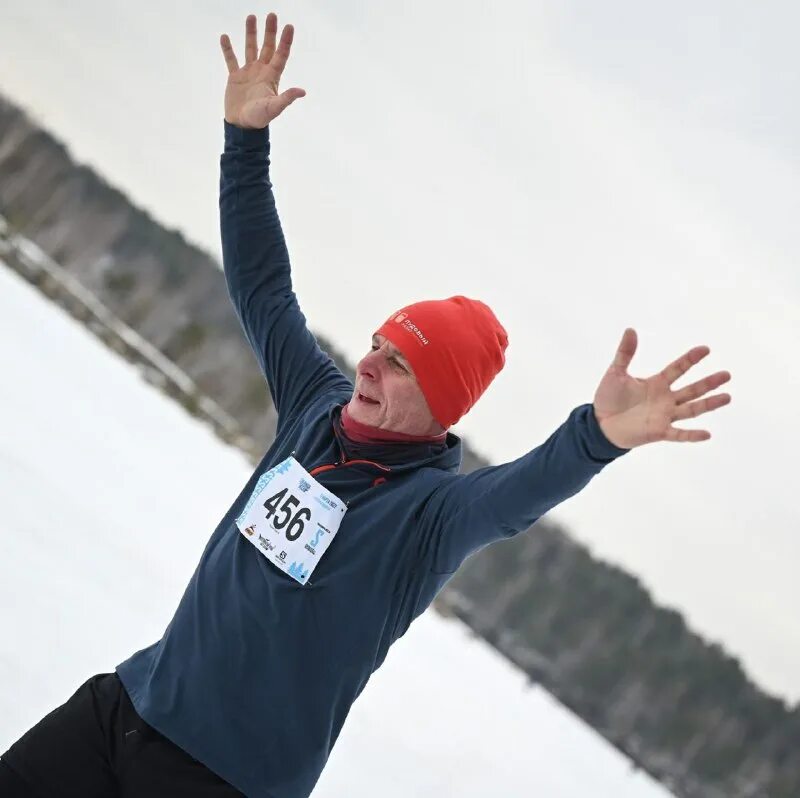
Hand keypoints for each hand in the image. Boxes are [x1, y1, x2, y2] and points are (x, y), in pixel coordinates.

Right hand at [220, 12, 305, 129]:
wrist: (242, 126)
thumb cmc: (260, 118)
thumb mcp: (274, 108)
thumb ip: (287, 98)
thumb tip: (302, 91)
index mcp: (272, 77)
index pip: (281, 55)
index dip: (285, 41)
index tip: (289, 26)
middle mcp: (261, 72)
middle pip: (268, 47)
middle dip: (270, 32)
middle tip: (272, 15)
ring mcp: (248, 73)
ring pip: (250, 48)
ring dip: (251, 33)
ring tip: (251, 17)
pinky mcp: (235, 77)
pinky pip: (231, 59)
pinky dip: (228, 49)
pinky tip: (225, 37)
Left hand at [592, 328, 731, 448]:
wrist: (599, 423)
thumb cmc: (608, 398)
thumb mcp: (615, 372)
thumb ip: (625, 353)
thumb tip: (630, 329)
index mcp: (657, 383)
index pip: (678, 369)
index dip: (691, 359)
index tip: (706, 349)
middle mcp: (665, 399)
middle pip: (692, 389)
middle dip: (709, 382)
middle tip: (727, 375)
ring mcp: (664, 416)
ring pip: (692, 409)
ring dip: (709, 404)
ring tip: (728, 397)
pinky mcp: (658, 432)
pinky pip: (678, 434)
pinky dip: (692, 435)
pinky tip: (707, 434)